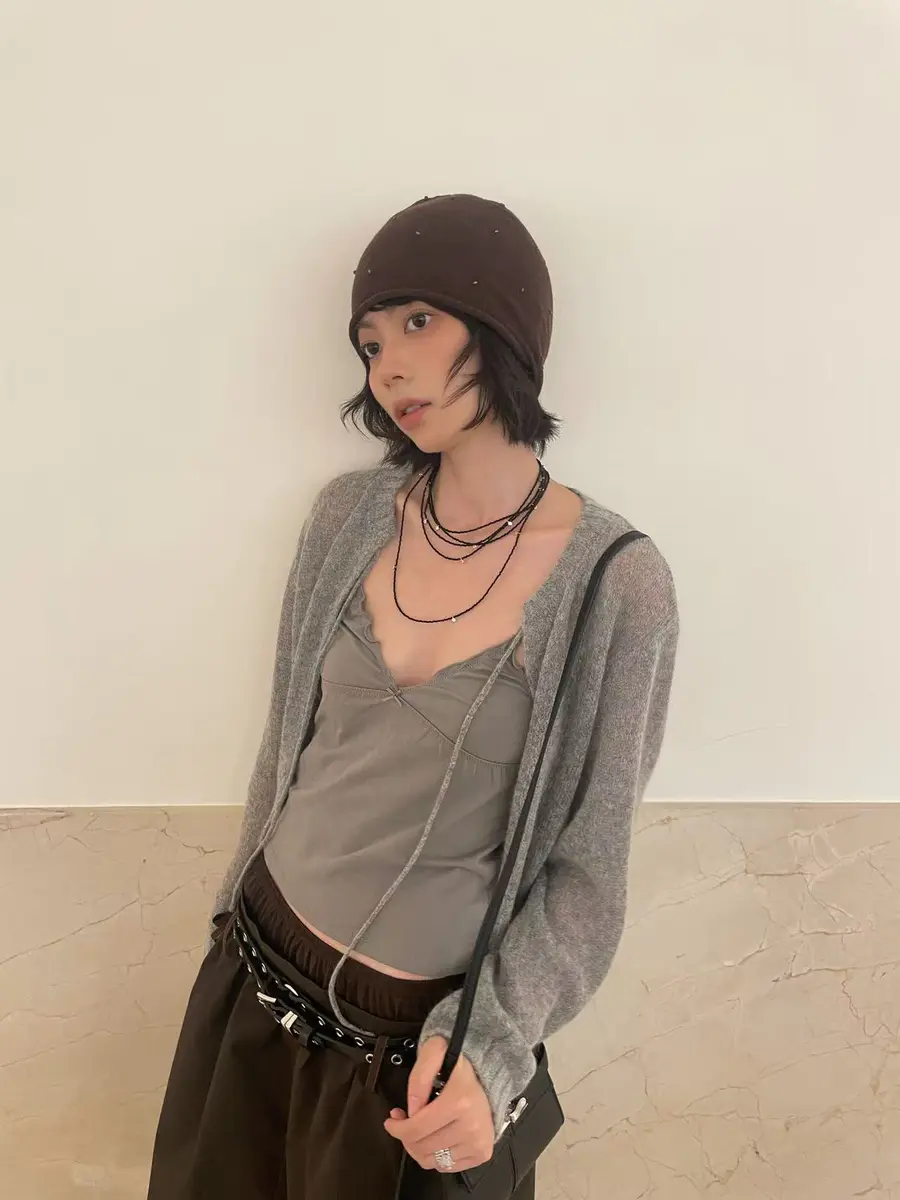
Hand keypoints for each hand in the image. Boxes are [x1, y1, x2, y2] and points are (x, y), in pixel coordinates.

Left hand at [383, 1035, 493, 1172]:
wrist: (488, 1075)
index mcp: (459, 1101)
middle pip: (422, 1148)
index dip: (397, 1128)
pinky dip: (436, 1155)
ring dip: (419, 1148)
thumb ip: (419, 1077)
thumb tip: (412, 1109)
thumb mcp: (435, 1052)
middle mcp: (471, 1126)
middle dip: (406, 1137)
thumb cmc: (458, 1067)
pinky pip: (447, 1166)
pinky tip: (435, 1138)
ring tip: (419, 1130)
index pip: (416, 1129)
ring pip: (432, 1161)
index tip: (392, 1121)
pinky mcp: (481, 1153)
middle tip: (404, 1122)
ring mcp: (478, 1142)